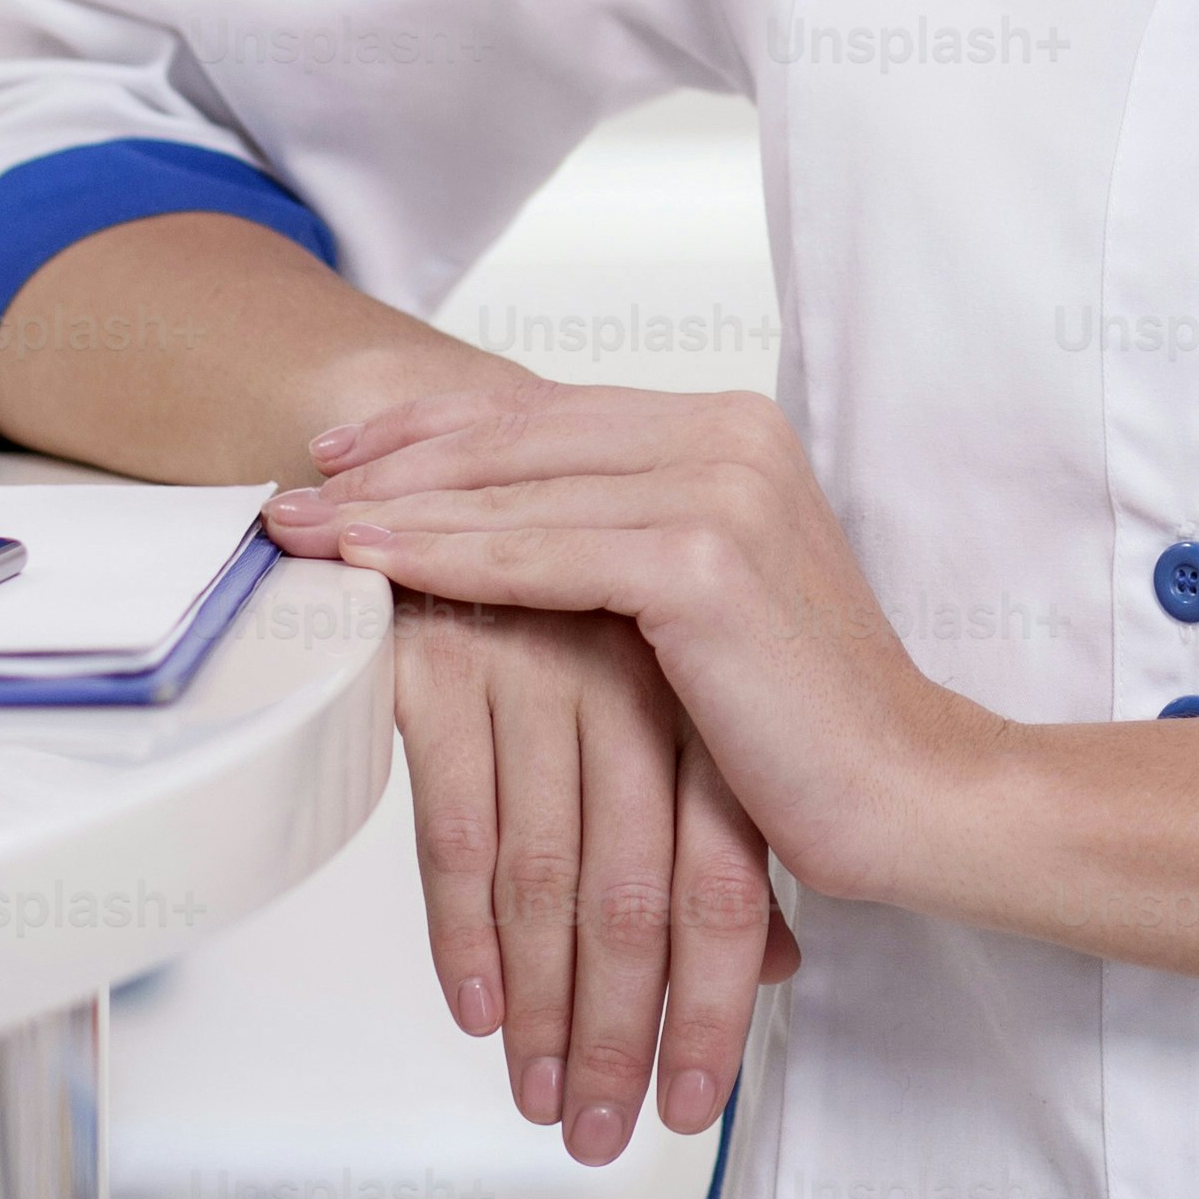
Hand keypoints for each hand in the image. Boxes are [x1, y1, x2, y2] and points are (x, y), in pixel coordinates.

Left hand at [274, 385, 985, 922]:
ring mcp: (721, 488)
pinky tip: (369, 567)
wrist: (909, 785)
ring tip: (301, 534)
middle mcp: (730, 436)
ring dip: (393, 510)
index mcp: (734, 433)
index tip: (344, 456)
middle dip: (393, 463)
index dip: (436, 429)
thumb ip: (630, 542)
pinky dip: (444, 557)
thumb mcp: (708, 604)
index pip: (552, 413)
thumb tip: (514, 534)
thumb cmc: (807, 718)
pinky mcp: (701, 561)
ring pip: (516, 492)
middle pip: (522, 436)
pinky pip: (540, 555)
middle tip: (290, 492)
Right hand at [378, 586, 795, 1162]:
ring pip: (554, 875)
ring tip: (544, 1104)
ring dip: (545, 1006)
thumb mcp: (671, 711)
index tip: (694, 1107)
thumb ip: (720, 826)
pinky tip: (473, 1010)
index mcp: (708, 692)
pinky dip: (465, 930)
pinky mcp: (451, 659)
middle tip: (605, 1137)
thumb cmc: (578, 609)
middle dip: (628, 1030)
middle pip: (647, 891)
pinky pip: (462, 823)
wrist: (484, 474)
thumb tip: (782, 968)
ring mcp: (546, 665)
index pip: (727, 875)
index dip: (713, 999)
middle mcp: (640, 680)